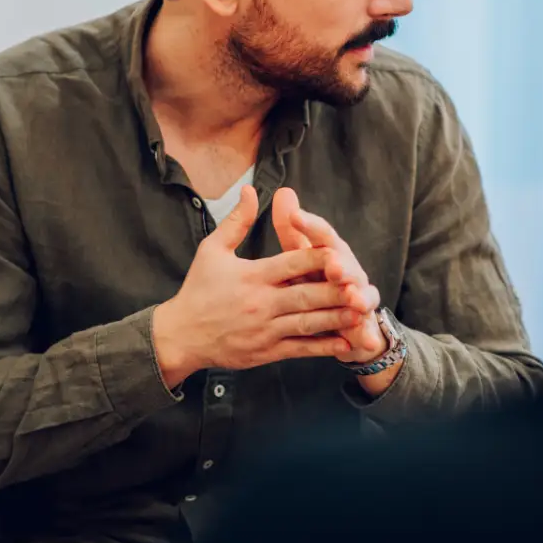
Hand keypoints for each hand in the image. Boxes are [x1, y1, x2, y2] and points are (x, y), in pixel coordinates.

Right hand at [151, 185, 379, 386]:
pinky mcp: (267, 352)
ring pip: (308, 323)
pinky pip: (300, 349)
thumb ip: (236, 221)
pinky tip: (345, 342)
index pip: (291, 263)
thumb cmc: (198, 290)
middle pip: (306, 294)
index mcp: (252, 276)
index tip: (340, 253)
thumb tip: (251, 190)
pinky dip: (324, 346)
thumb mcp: (212, 250)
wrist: (180, 336)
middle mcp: (261, 303)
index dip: (317, 258)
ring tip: (362, 312)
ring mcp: (265, 329)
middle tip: (362, 285)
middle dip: (336, 291)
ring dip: (337, 318)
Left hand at [272, 188, 386, 363]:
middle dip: (341, 264)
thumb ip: (292, 230)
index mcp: (331, 252)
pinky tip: (367, 341)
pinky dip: (367, 335)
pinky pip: (366, 329)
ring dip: (359, 297)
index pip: (321, 234)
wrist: (341, 320)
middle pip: (346, 263)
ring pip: (361, 294)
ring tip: (354, 299)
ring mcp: (360, 297)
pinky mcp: (364, 324)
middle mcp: (349, 271)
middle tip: (332, 265)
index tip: (293, 216)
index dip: (309, 225)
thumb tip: (283, 191)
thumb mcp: (301, 257)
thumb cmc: (316, 281)